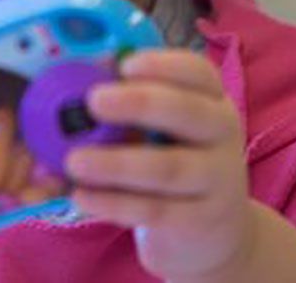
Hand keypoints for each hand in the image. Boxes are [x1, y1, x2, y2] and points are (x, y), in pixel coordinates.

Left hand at [66, 50, 255, 282]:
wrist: (214, 231)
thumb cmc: (174, 159)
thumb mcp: (165, 127)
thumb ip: (130, 103)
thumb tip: (75, 81)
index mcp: (211, 99)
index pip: (198, 72)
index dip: (162, 64)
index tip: (123, 65)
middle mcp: (222, 133)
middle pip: (187, 112)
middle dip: (138, 103)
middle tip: (93, 101)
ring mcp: (217, 179)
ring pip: (168, 168)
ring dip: (117, 163)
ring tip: (74, 161)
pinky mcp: (200, 221)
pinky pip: (154, 209)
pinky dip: (114, 202)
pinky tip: (81, 195)